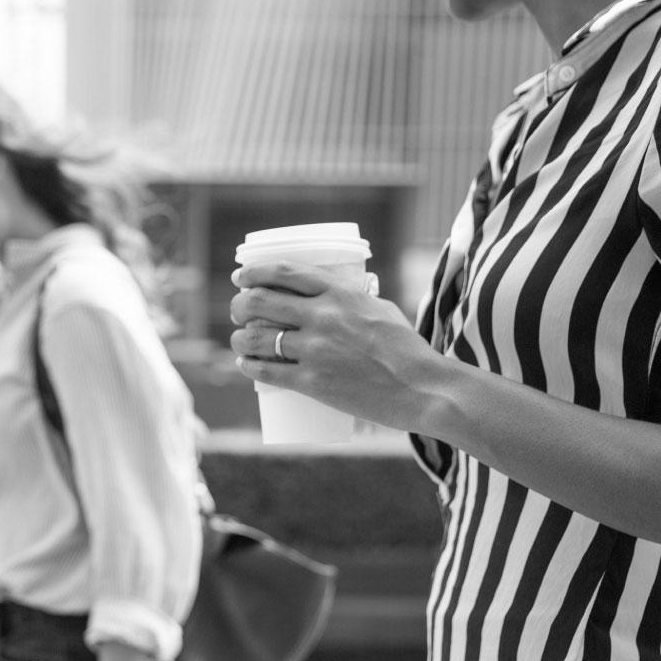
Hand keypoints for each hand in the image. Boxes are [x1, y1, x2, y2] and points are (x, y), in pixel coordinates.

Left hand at [229, 260, 449, 433]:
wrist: (423, 388)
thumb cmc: (407, 349)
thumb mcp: (380, 309)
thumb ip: (352, 301)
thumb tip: (331, 298)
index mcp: (340, 293)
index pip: (284, 272)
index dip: (255, 272)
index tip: (242, 276)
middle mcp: (322, 316)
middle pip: (261, 301)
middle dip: (239, 304)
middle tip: (237, 311)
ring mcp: (315, 350)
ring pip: (256, 337)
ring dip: (239, 337)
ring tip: (238, 340)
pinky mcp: (313, 382)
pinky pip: (267, 372)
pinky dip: (249, 366)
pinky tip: (244, 364)